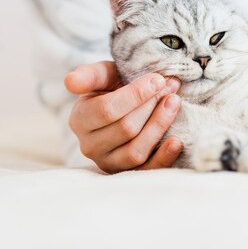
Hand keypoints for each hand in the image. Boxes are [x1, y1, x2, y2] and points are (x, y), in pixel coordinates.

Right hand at [64, 61, 182, 173]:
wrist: (125, 107)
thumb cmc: (113, 88)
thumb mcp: (102, 76)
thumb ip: (89, 75)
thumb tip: (70, 82)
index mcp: (80, 120)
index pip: (107, 110)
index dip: (135, 95)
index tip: (158, 79)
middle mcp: (90, 146)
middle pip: (126, 129)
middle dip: (152, 105)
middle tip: (171, 86)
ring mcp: (108, 163)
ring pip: (136, 151)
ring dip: (159, 126)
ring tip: (174, 103)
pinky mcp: (128, 173)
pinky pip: (147, 170)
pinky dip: (164, 157)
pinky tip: (177, 141)